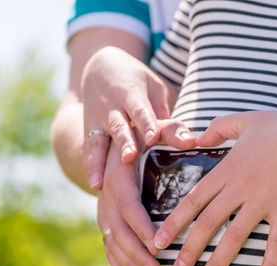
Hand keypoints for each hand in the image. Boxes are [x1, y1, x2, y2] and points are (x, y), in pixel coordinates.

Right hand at [81, 46, 194, 189]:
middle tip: (129, 158)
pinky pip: (89, 150)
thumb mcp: (154, 88)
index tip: (153, 138)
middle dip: (124, 143)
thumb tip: (187, 139)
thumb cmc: (138, 83)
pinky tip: (96, 185)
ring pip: (99, 142)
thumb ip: (165, 112)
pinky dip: (91, 167)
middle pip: (119, 127)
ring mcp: (98, 120)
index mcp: (131, 94)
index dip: (146, 124)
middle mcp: (112, 108)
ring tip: (102, 183)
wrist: (101, 68)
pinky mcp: (90, 131)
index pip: (140, 110)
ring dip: (100, 162)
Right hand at [97, 130, 187, 265]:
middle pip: (118, 229)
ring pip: (113, 242)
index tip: (158, 243)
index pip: (127, 202)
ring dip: (130, 264)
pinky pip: (109, 248)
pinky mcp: (107, 221)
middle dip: (137, 254)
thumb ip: (172, 131)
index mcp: (118, 174)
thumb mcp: (158, 127)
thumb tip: (193, 139)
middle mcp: (107, 194)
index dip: (140, 224)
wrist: (120, 139)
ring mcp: (104, 210)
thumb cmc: (146, 134)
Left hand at [153, 109, 276, 265]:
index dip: (174, 222)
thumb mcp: (244, 120)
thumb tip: (198, 136)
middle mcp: (239, 189)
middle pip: (207, 223)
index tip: (158, 241)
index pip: (193, 200)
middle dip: (189, 249)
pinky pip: (275, 243)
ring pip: (234, 237)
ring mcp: (262, 202)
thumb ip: (218, 127)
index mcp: (227, 170)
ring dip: (217, 262)